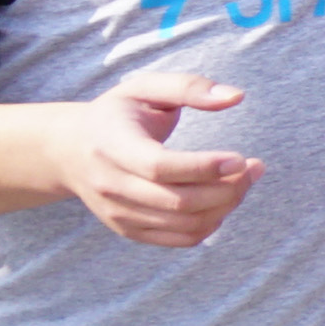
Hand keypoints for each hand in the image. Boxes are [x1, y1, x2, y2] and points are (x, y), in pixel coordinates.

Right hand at [46, 72, 259, 246]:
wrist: (70, 150)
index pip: (159, 167)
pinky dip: (212, 224)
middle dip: (228, 188)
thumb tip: (236, 96)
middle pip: (178, 201)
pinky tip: (224, 200)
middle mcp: (110, 185)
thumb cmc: (117, 114)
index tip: (240, 158)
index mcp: (112, 146)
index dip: (204, 167)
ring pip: (185, 224)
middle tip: (254, 167)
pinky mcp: (129, 229)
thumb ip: (189, 87)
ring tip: (244, 180)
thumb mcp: (145, 88)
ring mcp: (118, 213)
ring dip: (226, 205)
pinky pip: (180, 238)